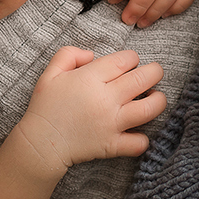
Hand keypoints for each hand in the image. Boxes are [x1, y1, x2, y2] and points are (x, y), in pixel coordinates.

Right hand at [19, 47, 165, 170]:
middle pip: (145, 78)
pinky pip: (139, 142)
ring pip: (150, 108)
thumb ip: (69, 54)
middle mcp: (105, 99)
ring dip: (158, 100)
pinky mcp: (113, 145)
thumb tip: (92, 54)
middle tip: (153, 73)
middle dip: (155, 72)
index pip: (126, 60)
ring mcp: (111, 123)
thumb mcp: (50, 73)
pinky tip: (138, 131)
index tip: (128, 63)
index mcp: (90, 78)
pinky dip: (143, 138)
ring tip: (154, 97)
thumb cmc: (46, 106)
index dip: (132, 58)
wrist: (40, 143)